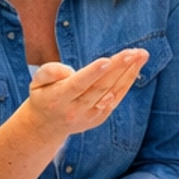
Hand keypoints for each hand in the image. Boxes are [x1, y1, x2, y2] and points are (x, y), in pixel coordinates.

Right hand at [23, 49, 148, 146]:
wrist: (46, 126)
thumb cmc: (43, 95)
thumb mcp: (37, 82)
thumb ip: (49, 72)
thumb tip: (70, 70)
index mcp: (58, 99)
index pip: (78, 85)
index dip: (92, 73)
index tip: (106, 60)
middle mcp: (75, 110)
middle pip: (100, 87)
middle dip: (118, 68)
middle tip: (134, 52)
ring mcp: (89, 116)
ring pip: (111, 92)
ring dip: (129, 73)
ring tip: (141, 55)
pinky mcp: (99, 118)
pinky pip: (116, 98)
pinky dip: (126, 83)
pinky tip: (135, 68)